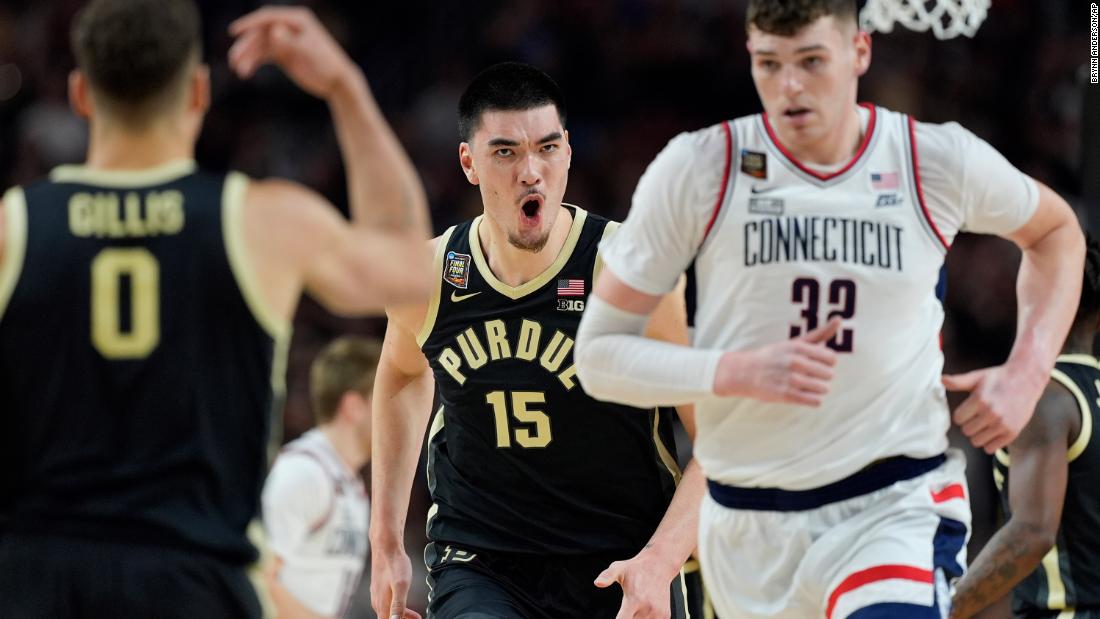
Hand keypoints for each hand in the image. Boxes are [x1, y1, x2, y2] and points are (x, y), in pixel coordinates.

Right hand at [228, 7, 358, 99]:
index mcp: (298, 20)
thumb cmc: (327, 65)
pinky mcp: (283, 53)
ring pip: (260, 45)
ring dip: (247, 56)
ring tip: (239, 70)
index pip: (269, 17)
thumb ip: (291, 42)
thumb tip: (274, 30)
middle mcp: (289, 27)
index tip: (234, 31)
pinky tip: (245, 73)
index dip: (250, 23)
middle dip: (246, 46)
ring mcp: (285, 40)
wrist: (337, 82)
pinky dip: (253, 62)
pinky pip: (263, 55)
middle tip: (234, 59)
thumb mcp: (309, 52)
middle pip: (261, 32)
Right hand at [369, 544, 421, 618]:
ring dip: (401, 615)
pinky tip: (405, 601)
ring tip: (415, 616)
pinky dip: (397, 606)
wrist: (386, 546)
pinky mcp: (379, 587)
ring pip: (388, 611)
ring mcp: (377, 594)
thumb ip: (398, 606)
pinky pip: (388, 602)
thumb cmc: (395, 564)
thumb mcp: (401, 586)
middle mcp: (377, 601)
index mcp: (382, 604)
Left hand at [594, 550, 674, 618]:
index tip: (618, 617)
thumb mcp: (618, 568)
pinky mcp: (665, 615)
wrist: (659, 565)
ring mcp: (657, 613)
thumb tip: (597, 583)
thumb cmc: (636, 568)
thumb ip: (607, 576)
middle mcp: (647, 608)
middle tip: (627, 609)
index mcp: (635, 600)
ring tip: (635, 607)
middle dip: (627, 618)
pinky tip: (644, 610)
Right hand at [713, 317, 840, 404]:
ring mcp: (791, 380)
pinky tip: (805, 394)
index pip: (832, 358)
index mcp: (799, 348)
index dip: (828, 363)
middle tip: (810, 375)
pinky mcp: (787, 396)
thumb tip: (839, 319)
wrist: (746, 372)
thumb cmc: (774, 357)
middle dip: (823, 376)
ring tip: (807, 385)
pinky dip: (814, 400)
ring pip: (824, 389)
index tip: (818, 363)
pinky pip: (815, 401)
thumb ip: (819, 333)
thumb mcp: (795, 343)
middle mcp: (795, 362)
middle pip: (829, 374)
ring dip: (819, 389)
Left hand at [942, 364, 1044, 453]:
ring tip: (985, 424)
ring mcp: (1003, 424)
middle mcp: (991, 413)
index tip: (968, 410)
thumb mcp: (977, 377)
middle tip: (978, 416)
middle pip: (966, 431)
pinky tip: (993, 432)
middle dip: (969, 424)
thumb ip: (958, 382)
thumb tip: (942, 380)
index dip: (961, 415)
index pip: (958, 419)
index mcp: (980, 400)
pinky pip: (991, 448)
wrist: (1026, 379)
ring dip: (978, 434)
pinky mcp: (1012, 433)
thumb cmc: (998, 378)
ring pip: (977, 441)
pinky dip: (989, 443)